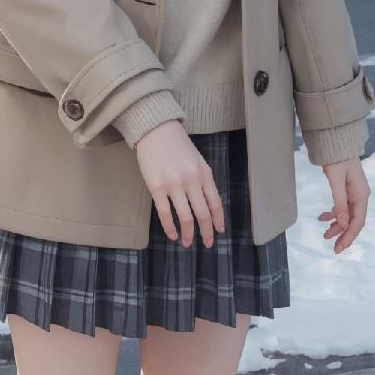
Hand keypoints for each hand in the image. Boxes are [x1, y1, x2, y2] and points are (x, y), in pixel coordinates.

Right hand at [134, 120, 225, 248]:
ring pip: (185, 217)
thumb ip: (203, 180)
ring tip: (188, 243)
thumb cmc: (177, 145)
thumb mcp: (197, 160)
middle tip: (207, 244)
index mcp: (204, 173)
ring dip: (188, 233)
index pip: (215, 202)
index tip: (218, 231)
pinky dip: (170, 227)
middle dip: (206, 232)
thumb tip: (207, 204)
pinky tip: (172, 235)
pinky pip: (165, 213)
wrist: (155, 130)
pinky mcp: (156, 187)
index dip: (218, 219)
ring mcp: (174, 185)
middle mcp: (192, 180)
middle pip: (202, 213)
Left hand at [318, 156, 369, 252]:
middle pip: (354, 221)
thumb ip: (339, 203)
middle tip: (333, 248)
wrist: (337, 142)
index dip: (349, 236)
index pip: (357, 222)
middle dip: (344, 235)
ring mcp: (354, 193)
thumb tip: (342, 223)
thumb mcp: (336, 181)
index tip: (339, 247)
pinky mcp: (347, 191)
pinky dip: (334, 215)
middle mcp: (360, 195)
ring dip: (337, 226)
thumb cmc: (337, 159)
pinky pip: (342, 208)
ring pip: (348, 216)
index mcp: (361, 195)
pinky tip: (322, 218)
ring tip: (325, 234)